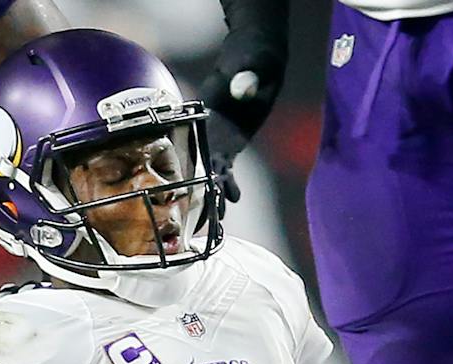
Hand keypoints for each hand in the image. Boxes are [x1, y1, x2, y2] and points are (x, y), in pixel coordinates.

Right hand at [198, 17, 287, 203]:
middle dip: (197, 183)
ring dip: (212, 189)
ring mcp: (217, 135)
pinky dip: (227, 183)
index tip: (193, 178)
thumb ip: (247, 77)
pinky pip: (226, 167)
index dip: (193, 156)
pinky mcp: (230, 142)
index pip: (195, 135)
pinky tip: (233, 200)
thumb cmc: (255, 58)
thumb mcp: (254, 64)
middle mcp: (207, 124)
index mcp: (207, 107)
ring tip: (216, 216)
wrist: (259, 59)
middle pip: (198, 157)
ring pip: (211, 167)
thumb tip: (243, 90)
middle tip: (200, 208)